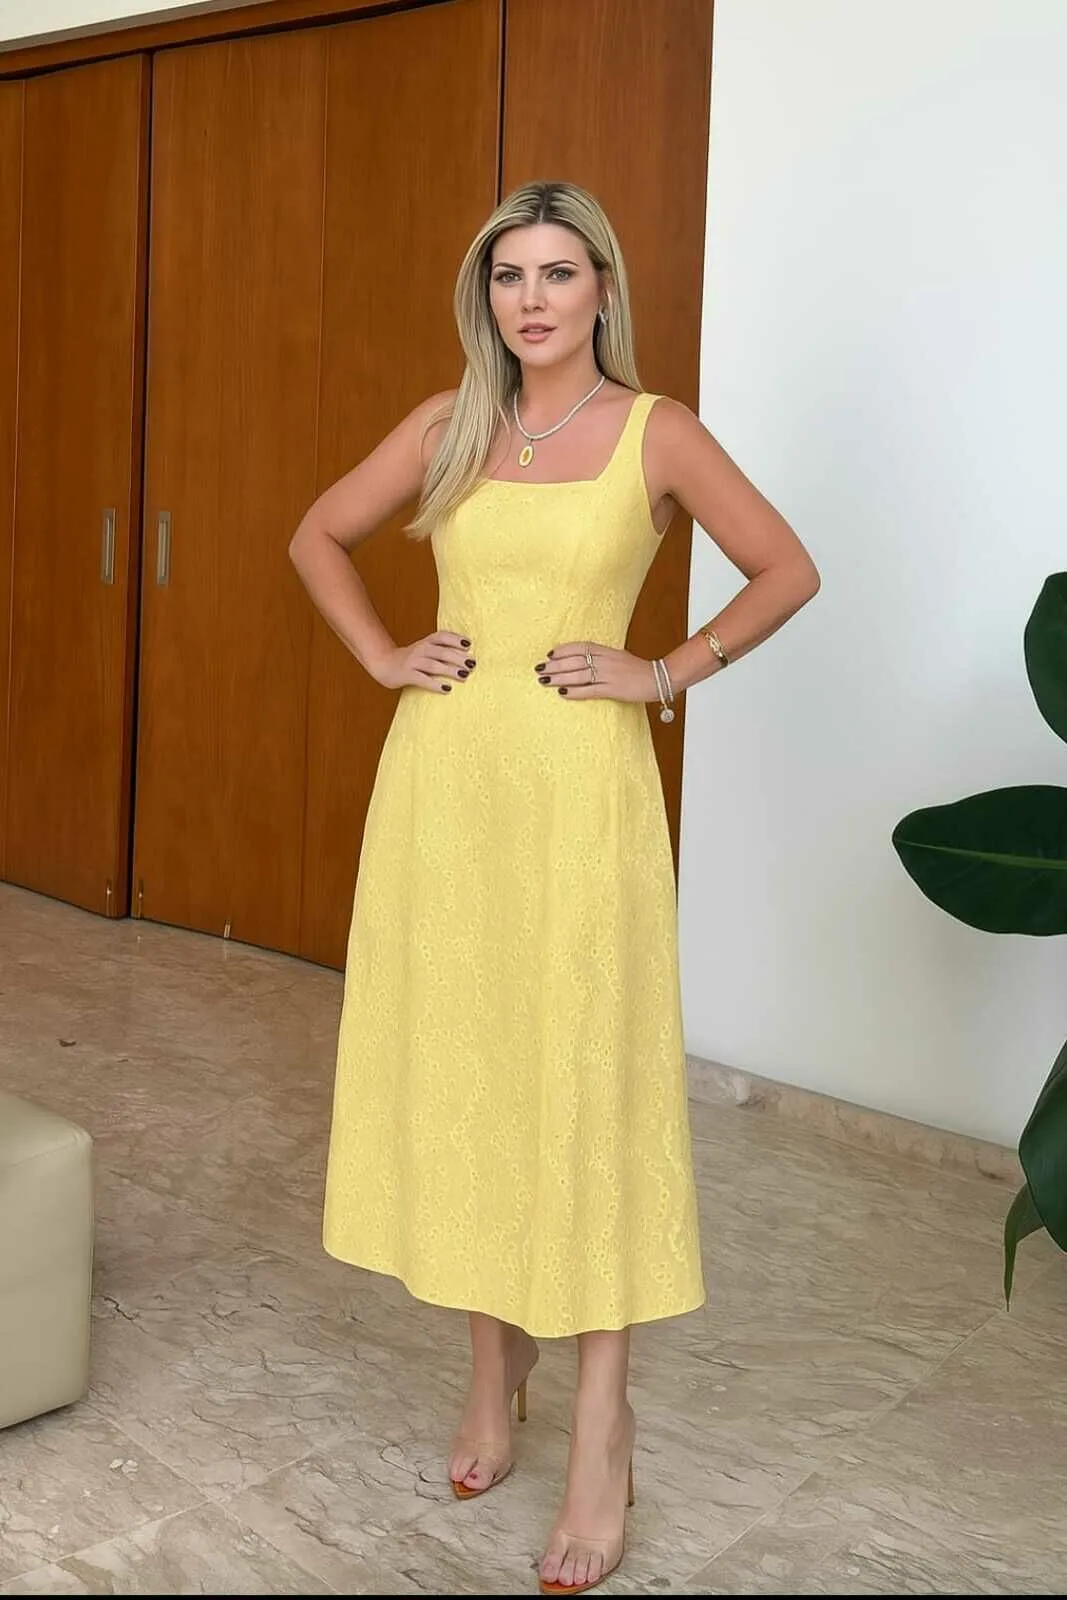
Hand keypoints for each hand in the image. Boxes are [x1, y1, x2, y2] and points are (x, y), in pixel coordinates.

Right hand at [373, 631, 475, 693]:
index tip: (469, 645)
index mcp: (426, 642)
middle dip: (458, 657)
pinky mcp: (406, 675)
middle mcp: (420, 649)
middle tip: (472, 664)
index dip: (455, 639)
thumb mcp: (424, 649)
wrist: (384, 663)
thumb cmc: (411, 659)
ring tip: (464, 675)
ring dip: (450, 670)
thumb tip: (467, 656)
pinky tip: (447, 689)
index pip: (442, 636)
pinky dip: (435, 684)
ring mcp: (413, 662)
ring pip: (433, 665)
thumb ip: (441, 649)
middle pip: (442, 652)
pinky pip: (422, 679)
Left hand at [534, 640, 656, 702]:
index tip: (550, 654)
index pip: (581, 647)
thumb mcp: (619, 657)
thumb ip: (602, 656)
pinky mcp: (614, 690)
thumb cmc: (637, 669)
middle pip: (575, 661)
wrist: (660, 677)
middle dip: (555, 665)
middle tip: (539, 669)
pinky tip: (562, 693)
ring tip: (544, 681)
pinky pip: (590, 690)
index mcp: (607, 651)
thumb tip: (582, 660)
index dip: (564, 650)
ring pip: (579, 675)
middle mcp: (606, 660)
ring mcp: (610, 675)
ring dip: (560, 678)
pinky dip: (575, 692)